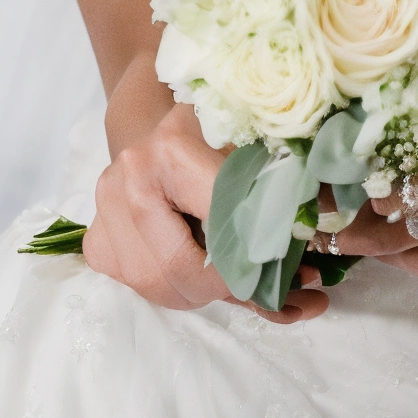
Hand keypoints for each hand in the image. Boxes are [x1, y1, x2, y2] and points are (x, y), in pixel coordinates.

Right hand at [84, 67, 327, 323]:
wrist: (162, 122)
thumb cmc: (218, 134)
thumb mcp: (258, 145)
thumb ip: (283, 191)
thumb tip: (319, 245)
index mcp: (170, 150)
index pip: (221, 225)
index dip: (262, 256)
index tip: (305, 273)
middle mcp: (127, 180)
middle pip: (182, 270)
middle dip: (232, 288)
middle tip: (274, 287)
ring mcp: (105, 213)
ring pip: (161, 288)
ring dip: (207, 295)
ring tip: (245, 281)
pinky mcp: (98, 241)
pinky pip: (142, 288)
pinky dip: (179, 291)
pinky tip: (205, 271)